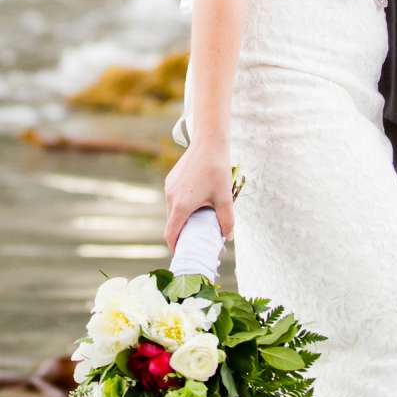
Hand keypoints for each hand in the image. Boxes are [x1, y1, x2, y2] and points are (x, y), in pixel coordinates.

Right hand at [163, 140, 234, 257]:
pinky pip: (173, 199)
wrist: (208, 143)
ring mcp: (169, 187)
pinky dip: (181, 206)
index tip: (183, 254)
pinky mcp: (171, 179)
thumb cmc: (217, 170)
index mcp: (181, 205)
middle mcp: (171, 197)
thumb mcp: (225, 198)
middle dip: (182, 233)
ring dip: (182, 218)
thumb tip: (226, 237)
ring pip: (172, 210)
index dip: (175, 247)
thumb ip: (226, 221)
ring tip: (199, 220)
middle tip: (196, 238)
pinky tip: (197, 202)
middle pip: (172, 223)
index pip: (171, 234)